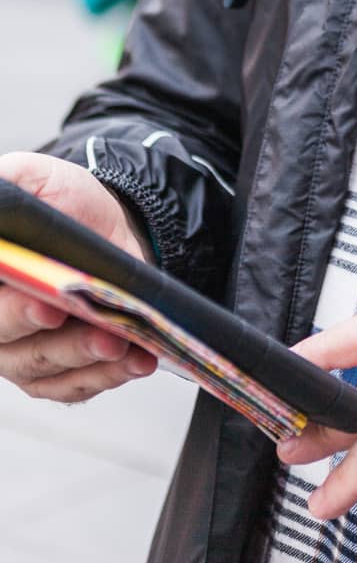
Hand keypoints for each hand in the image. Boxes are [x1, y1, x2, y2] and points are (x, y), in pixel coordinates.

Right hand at [0, 152, 156, 401]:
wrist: (109, 227)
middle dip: (39, 330)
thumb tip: (0, 200)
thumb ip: (7, 184)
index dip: (9, 307)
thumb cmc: (62, 203)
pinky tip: (136, 359)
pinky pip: (78, 385)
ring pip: (43, 368)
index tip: (38, 299)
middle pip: (5, 338)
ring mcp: (22, 355)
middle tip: (66, 315)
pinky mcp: (59, 374)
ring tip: (116, 341)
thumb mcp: (29, 177)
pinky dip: (109, 375)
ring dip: (82, 357)